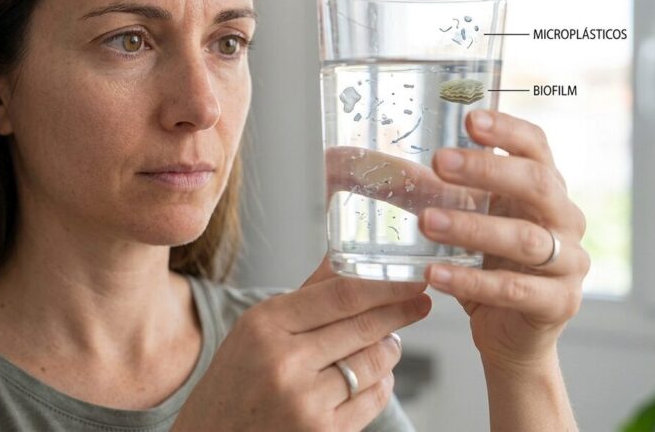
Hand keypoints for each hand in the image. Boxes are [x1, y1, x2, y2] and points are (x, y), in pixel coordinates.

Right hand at [172, 255, 431, 431]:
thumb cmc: (234, 383)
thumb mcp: (255, 330)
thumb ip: (305, 294)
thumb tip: (341, 253)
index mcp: (265, 325)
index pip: (342, 294)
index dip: (385, 285)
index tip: (411, 277)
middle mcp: (284, 361)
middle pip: (364, 327)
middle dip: (400, 312)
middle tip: (420, 302)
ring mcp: (305, 402)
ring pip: (374, 364)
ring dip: (389, 351)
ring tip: (388, 343)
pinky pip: (373, 401)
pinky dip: (381, 385)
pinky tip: (375, 377)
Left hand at [419, 110, 589, 370]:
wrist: (510, 333)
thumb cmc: (487, 266)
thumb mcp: (464, 221)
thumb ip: (434, 193)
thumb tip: (371, 165)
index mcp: (545, 190)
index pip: (536, 147)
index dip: (508, 130)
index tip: (470, 118)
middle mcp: (565, 219)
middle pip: (538, 184)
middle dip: (488, 170)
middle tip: (441, 162)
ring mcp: (568, 262)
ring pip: (527, 239)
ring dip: (474, 228)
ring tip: (428, 222)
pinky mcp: (558, 303)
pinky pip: (515, 289)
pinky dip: (472, 282)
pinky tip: (435, 275)